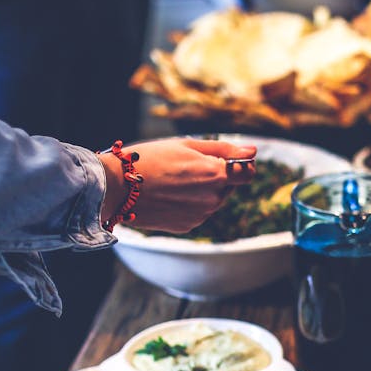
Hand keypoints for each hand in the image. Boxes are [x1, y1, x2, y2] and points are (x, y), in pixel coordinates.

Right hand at [100, 139, 256, 233]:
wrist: (117, 187)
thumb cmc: (150, 158)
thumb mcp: (187, 145)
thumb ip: (224, 149)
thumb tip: (253, 151)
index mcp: (216, 175)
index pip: (248, 172)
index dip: (241, 164)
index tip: (228, 159)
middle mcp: (213, 199)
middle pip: (228, 186)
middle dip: (215, 176)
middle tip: (184, 167)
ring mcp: (201, 215)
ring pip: (212, 200)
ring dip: (201, 190)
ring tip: (173, 181)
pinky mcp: (188, 226)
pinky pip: (198, 212)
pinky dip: (189, 204)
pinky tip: (168, 195)